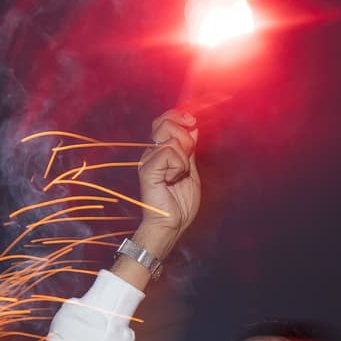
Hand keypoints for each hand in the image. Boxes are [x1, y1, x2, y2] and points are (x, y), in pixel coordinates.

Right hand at [131, 108, 200, 259]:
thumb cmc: (180, 203)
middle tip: (189, 154)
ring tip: (181, 172)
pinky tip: (173, 179)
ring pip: (169, 138)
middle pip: (164, 123)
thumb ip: (190, 150)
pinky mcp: (148, 170)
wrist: (172, 225)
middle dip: (184, 134)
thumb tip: (193, 127)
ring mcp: (147, 161)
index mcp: (159, 151)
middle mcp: (150, 153)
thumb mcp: (190, 170)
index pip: (163, 121)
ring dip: (184, 155)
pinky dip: (178, 166)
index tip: (192, 121)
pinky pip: (168, 153)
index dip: (178, 116)